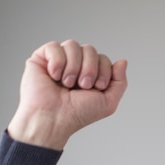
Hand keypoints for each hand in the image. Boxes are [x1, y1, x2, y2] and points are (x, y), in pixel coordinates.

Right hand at [7, 40, 127, 149]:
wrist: (55, 118)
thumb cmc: (78, 113)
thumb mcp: (108, 101)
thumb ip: (120, 81)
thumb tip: (123, 61)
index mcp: (91, 74)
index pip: (103, 58)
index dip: (104, 71)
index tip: (97, 87)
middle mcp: (75, 65)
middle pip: (90, 49)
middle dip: (90, 69)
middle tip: (82, 86)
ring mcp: (59, 61)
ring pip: (73, 45)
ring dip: (74, 67)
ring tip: (67, 84)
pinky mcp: (41, 58)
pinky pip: (54, 46)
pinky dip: (57, 62)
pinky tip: (54, 76)